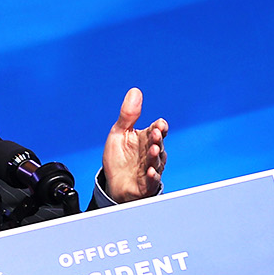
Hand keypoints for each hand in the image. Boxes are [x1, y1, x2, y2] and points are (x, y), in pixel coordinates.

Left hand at [101, 87, 167, 201]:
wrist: (114, 183)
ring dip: (155, 155)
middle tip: (155, 134)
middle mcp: (151, 152)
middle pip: (158, 144)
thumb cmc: (119, 158)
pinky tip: (150, 172)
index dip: (159, 127)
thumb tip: (135, 90)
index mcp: (146, 138)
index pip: (157, 129)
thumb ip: (128, 115)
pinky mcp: (146, 184)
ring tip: (153, 150)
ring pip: (157, 161)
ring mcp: (150, 168)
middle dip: (157, 139)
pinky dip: (152, 176)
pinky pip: (152, 180)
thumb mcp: (119, 133)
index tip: (158, 125)